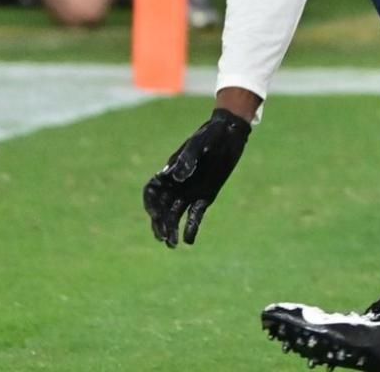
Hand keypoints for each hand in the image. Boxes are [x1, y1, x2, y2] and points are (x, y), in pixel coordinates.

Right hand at [143, 108, 251, 247]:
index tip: (154, 216)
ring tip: (172, 244)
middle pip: (162, 207)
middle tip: (164, 238)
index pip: (152, 192)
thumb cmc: (210, 136)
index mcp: (169, 171)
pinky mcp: (205, 196)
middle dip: (160, 223)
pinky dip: (191, 227)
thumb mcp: (199, 145)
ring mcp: (190, 191)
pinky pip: (195, 214)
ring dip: (171, 228)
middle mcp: (177, 184)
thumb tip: (177, 178)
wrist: (228, 134)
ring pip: (175, 214)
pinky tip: (189, 241)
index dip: (150, 205)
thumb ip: (187, 160)